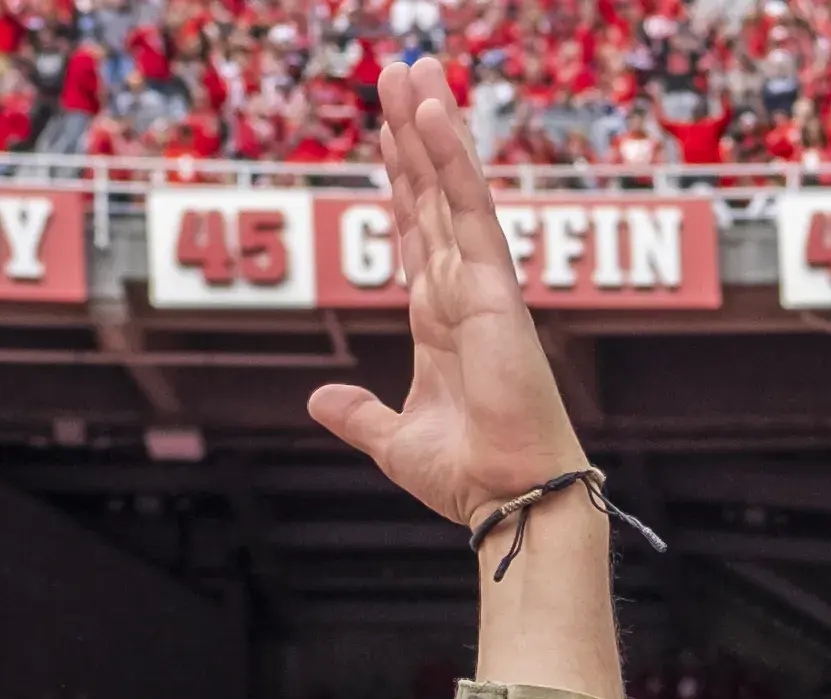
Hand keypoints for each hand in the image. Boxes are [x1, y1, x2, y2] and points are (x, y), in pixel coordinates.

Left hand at [302, 64, 590, 529]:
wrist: (510, 500)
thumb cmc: (469, 479)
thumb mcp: (393, 440)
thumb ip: (357, 414)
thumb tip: (319, 400)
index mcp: (440, 323)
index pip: (415, 234)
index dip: (400, 180)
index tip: (387, 131)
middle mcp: (462, 294)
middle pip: (431, 195)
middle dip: (413, 132)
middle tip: (401, 70)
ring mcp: (481, 285)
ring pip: (451, 188)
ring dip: (431, 125)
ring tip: (414, 66)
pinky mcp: (496, 289)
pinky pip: (470, 209)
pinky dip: (452, 158)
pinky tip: (434, 110)